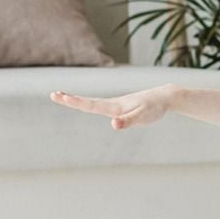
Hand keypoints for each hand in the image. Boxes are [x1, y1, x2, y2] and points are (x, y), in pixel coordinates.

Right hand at [50, 85, 173, 129]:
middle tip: (54, 94)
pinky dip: (91, 104)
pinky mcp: (123, 107)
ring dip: (79, 100)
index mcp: (115, 107)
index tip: (59, 96)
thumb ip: (128, 121)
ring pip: (95, 103)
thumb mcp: (142, 116)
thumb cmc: (154, 108)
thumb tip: (113, 124)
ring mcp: (118, 105)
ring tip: (65, 97)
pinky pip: (103, 105)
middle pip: (89, 102)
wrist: (165, 97)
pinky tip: (90, 105)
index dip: (74, 102)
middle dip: (71, 99)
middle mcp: (113, 104)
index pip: (90, 104)